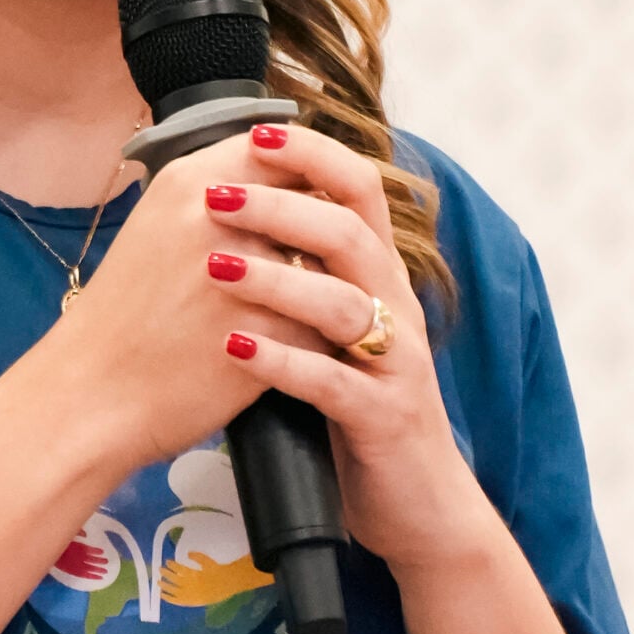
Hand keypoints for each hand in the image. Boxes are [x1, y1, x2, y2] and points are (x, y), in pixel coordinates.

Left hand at [193, 123, 496, 573]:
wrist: (419, 503)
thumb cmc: (361, 409)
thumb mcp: (338, 331)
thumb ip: (308, 277)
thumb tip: (248, 217)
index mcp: (381, 279)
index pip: (360, 191)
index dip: (313, 156)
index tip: (258, 131)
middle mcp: (396, 309)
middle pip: (349, 233)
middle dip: (281, 207)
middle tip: (216, 196)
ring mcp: (395, 363)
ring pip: (342, 302)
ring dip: (275, 278)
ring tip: (215, 264)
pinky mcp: (384, 418)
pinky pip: (332, 381)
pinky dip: (281, 360)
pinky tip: (234, 348)